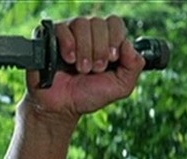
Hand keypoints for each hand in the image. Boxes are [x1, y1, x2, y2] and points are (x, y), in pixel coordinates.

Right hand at [24, 16, 145, 119]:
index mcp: (106, 41)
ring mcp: (70, 33)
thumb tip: (129, 44)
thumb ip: (134, 67)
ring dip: (85, 51)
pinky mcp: (51, 37)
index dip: (115, 39)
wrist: (63, 107)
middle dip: (100, 51)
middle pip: (99, 23)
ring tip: (81, 69)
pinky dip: (68, 46)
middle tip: (95, 69)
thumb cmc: (89, 95)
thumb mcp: (120, 87)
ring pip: (82, 24)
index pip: (115, 23)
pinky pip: (63, 28)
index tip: (112, 60)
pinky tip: (68, 61)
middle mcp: (89, 34)